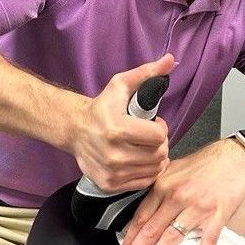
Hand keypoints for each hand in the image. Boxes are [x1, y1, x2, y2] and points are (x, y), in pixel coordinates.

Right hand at [71, 54, 173, 192]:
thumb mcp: (121, 85)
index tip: (154, 124)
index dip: (161, 128)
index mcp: (117, 129)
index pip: (158, 136)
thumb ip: (147, 73)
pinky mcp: (109, 184)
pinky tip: (139, 160)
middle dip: (160, 144)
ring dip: (155, 158)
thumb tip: (170, 60)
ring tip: (145, 147)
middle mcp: (113, 154)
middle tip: (150, 137)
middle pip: (159, 154)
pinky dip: (146, 172)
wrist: (75, 130)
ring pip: (154, 170)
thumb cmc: (102, 107)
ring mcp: (111, 172)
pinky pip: (143, 182)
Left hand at [117, 138, 244, 244]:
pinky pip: (207, 241)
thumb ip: (159, 185)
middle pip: (151, 230)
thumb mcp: (175, 167)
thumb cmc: (206, 162)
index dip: (130, 237)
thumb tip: (144, 205)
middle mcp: (178, 196)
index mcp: (164, 185)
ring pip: (172, 238)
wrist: (236, 156)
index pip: (142, 216)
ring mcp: (198, 207)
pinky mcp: (218, 215)